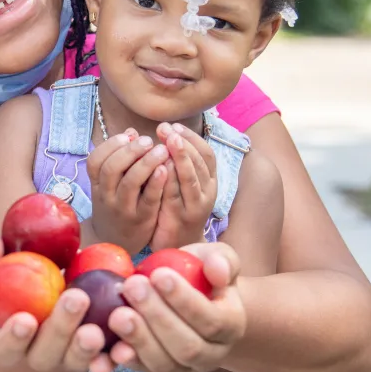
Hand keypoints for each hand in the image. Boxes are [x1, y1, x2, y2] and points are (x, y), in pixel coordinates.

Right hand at [0, 235, 115, 371]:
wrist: (64, 299)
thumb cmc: (32, 285)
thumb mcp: (13, 272)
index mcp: (11, 343)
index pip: (5, 348)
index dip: (11, 338)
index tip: (24, 319)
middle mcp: (39, 356)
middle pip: (46, 353)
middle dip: (60, 329)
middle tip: (76, 299)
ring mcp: (69, 360)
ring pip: (76, 360)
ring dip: (86, 348)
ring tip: (95, 329)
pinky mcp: (97, 358)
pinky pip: (107, 362)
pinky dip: (114, 357)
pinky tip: (125, 346)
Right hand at [87, 128, 168, 252]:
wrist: (115, 242)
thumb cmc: (117, 203)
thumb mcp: (111, 183)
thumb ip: (120, 158)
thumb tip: (132, 132)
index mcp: (97, 184)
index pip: (95, 160)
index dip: (110, 145)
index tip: (128, 135)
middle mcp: (106, 196)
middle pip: (111, 169)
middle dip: (130, 151)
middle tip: (148, 140)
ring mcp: (123, 208)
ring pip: (130, 183)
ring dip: (146, 163)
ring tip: (162, 150)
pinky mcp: (142, 219)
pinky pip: (148, 199)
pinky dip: (156, 183)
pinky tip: (165, 169)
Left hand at [105, 242, 245, 371]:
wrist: (197, 300)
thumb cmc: (205, 275)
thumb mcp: (219, 259)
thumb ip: (221, 261)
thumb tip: (216, 270)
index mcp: (232, 325)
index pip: (211, 319)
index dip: (184, 300)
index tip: (159, 274)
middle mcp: (213, 354)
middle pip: (187, 346)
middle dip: (157, 317)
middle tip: (132, 286)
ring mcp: (187, 369)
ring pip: (164, 364)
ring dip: (139, 339)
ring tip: (117, 313)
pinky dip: (126, 361)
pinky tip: (110, 347)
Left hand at [151, 123, 217, 250]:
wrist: (179, 245)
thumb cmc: (178, 209)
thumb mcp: (183, 184)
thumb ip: (180, 164)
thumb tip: (168, 135)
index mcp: (209, 180)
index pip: (206, 153)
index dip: (192, 138)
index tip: (175, 126)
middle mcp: (208, 191)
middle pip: (200, 162)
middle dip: (183, 143)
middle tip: (167, 129)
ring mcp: (196, 205)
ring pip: (192, 178)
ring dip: (181, 158)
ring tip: (168, 143)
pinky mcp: (182, 218)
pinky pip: (176, 196)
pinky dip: (170, 180)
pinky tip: (160, 168)